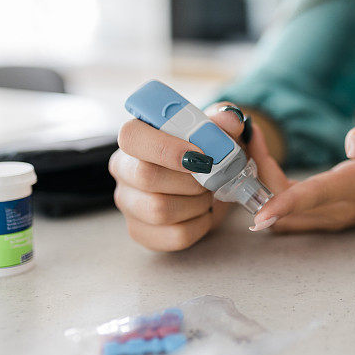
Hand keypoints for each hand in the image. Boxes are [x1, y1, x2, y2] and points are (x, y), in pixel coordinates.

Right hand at [109, 104, 249, 250]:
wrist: (211, 182)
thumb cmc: (208, 150)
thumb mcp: (218, 129)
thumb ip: (224, 120)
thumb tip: (229, 119)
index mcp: (136, 137)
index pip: (132, 136)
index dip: (165, 146)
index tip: (200, 154)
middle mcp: (124, 169)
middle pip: (145, 176)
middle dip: (190, 179)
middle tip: (211, 176)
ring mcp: (129, 202)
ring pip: (159, 210)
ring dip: (197, 202)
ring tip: (208, 193)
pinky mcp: (142, 231)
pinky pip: (174, 235)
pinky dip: (200, 224)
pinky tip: (203, 211)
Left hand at [251, 121, 354, 231]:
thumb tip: (352, 142)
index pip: (315, 198)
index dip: (285, 205)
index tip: (259, 214)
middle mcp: (340, 208)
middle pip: (287, 204)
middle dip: (259, 176)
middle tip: (245, 135)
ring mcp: (332, 215)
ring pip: (284, 210)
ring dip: (261, 182)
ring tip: (250, 143)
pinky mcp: (326, 212)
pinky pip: (290, 208)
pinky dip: (270, 189)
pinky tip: (263, 161)